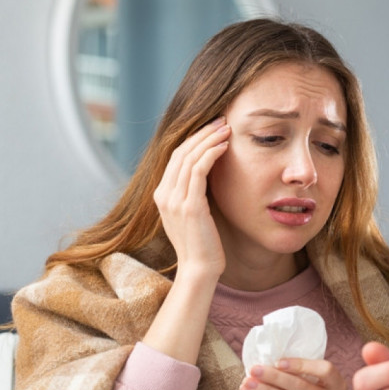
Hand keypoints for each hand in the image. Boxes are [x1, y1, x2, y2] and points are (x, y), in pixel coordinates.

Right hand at [152, 117, 230, 280]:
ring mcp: (174, 200)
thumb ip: (194, 194)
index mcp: (161, 195)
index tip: (213, 128)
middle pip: (180, 152)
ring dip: (209, 139)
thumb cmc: (203, 244)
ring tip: (227, 128)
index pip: (175, 157)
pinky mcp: (189, 206)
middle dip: (202, 133)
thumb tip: (209, 174)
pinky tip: (225, 147)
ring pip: (189, 158)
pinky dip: (211, 154)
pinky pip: (198, 171)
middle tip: (222, 120)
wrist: (200, 269)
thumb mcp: (194, 214)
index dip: (194, 139)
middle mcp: (163, 194)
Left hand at [239, 358, 346, 389]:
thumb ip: (299, 373)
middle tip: (254, 370)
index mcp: (338, 385)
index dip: (302, 365)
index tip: (278, 362)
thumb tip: (269, 361)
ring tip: (248, 383)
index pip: (325, 370)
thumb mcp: (310, 384)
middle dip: (274, 377)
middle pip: (302, 386)